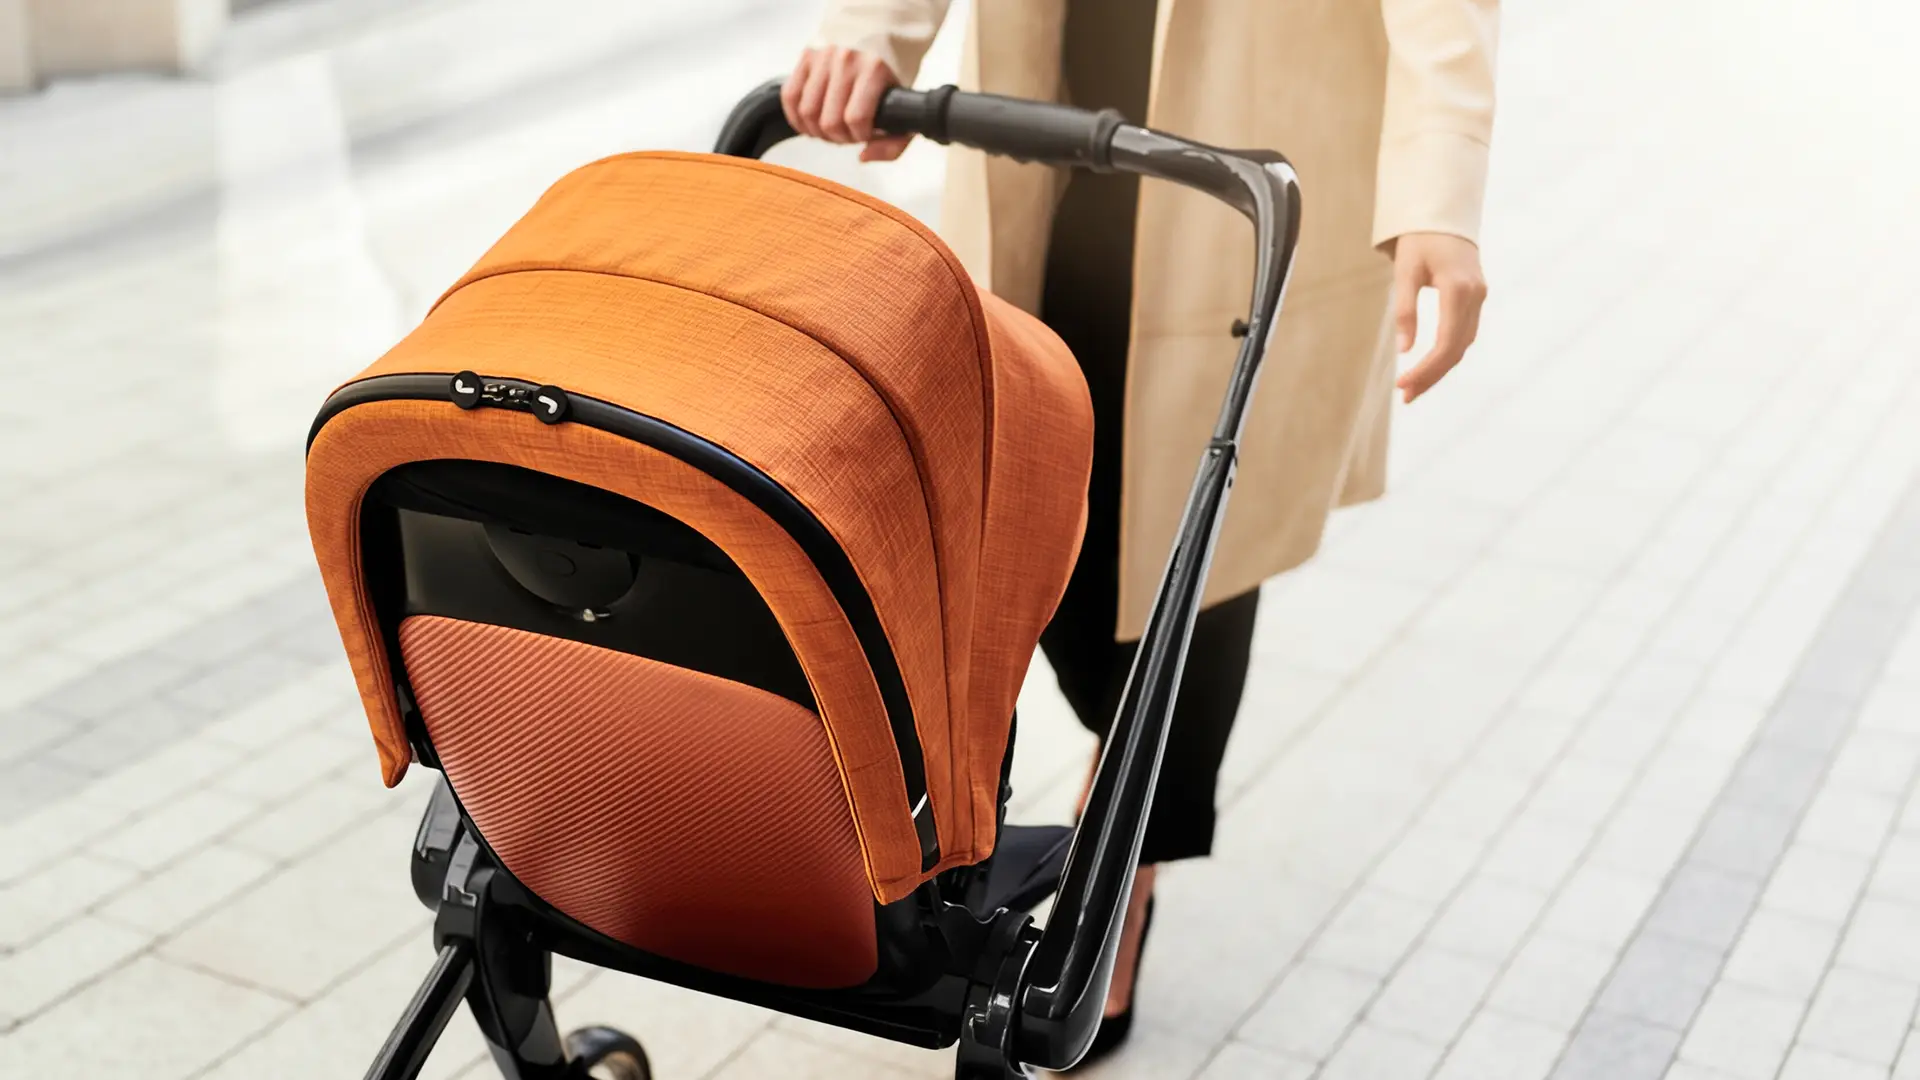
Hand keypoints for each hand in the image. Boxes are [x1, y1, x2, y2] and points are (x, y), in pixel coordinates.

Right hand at [781, 46, 913, 162]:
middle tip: (846, 132)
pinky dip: (797, 117)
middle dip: (838, 137)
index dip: (858, 136)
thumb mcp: (902, 113)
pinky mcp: (806, 56)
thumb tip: (862, 156)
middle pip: (828, 121)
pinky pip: (790, 97)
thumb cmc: (887, 84)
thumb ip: (894, 145)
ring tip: (830, 127)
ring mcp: (823, 56)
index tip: (864, 133)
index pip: (856, 119)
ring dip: (817, 130)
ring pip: (806, 112)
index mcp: (874, 70)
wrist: (876, 41)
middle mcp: (846, 59)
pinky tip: (810, 121)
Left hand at [1391, 232, 1487, 402]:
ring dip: (1440, 369)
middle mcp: (1475, 296)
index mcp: (1458, 289)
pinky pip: (1464, 334)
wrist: (1445, 216)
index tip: (1403, 385)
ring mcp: (1480, 298)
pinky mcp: (1477, 299)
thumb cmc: (1420, 240)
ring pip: (1463, 345)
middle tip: (1406, 396)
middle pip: (1457, 350)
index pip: (1446, 342)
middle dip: (1432, 376)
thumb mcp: (1405, 272)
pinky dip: (1448, 354)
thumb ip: (1404, 310)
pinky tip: (1429, 368)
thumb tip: (1404, 350)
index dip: (1426, 368)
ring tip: (1413, 388)